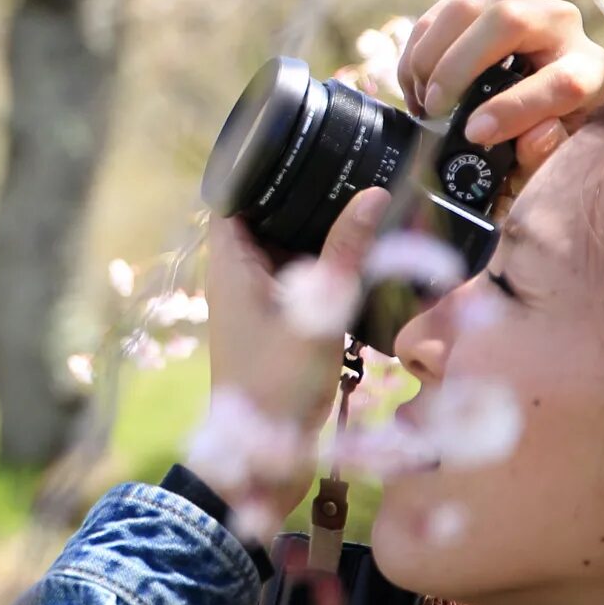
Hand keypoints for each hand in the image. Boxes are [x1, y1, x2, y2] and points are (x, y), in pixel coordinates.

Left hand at [200, 187, 387, 517]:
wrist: (264, 462)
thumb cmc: (276, 388)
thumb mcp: (318, 314)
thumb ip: (346, 254)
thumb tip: (372, 194)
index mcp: (231, 262)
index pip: (235, 191)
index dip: (262, 164)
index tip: (305, 142)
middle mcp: (240, 275)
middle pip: (271, 216)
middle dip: (310, 198)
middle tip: (356, 169)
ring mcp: (260, 301)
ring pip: (293, 249)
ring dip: (325, 235)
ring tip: (372, 204)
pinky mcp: (282, 325)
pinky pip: (306, 281)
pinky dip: (331, 270)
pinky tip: (368, 261)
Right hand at [397, 0, 603, 176]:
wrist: (532, 87)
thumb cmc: (540, 124)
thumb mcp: (549, 150)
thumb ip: (544, 152)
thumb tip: (532, 137)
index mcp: (590, 68)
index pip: (564, 81)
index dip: (516, 109)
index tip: (474, 133)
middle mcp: (561, 22)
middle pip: (508, 21)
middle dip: (459, 68)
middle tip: (436, 109)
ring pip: (465, 8)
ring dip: (431, 57)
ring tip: (423, 99)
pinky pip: (438, 12)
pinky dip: (416, 51)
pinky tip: (417, 84)